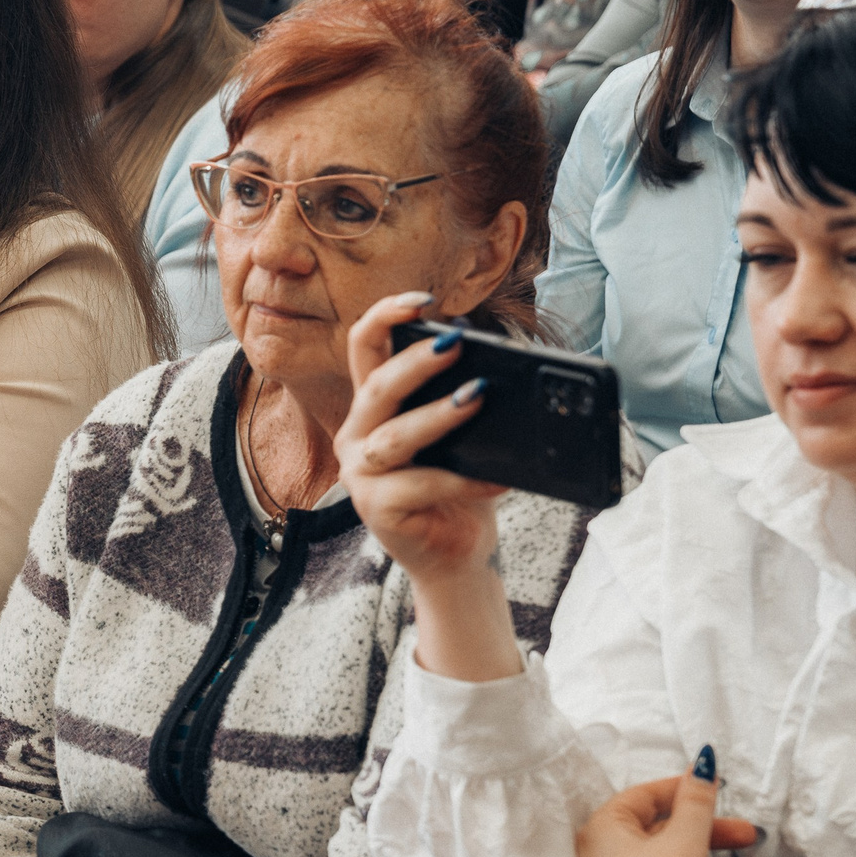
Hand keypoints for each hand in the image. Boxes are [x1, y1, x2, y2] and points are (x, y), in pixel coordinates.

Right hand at [338, 293, 505, 583]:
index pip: (363, 347)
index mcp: (372, 407)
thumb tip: (499, 368)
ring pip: (395, 436)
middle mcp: (356, 435)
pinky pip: (421, 486)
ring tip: (479, 396)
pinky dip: (465, 480)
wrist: (454, 556)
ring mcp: (361, 474)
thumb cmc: (458, 487)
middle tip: (456, 343)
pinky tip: (499, 478)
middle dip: (416, 360)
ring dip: (438, 414)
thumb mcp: (458, 437)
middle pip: (377, 387)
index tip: (424, 300)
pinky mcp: (376, 510)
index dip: (386, 316)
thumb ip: (460, 401)